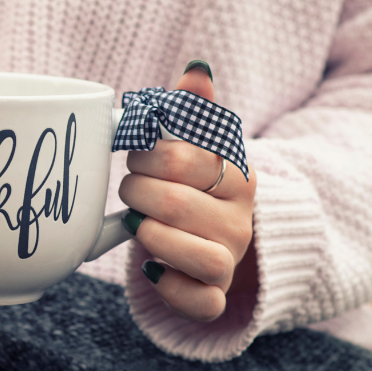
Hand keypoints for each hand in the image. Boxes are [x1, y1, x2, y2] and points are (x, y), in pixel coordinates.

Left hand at [118, 61, 257, 320]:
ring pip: (187, 251)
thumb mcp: (199, 147)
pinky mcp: (214, 297)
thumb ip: (195, 110)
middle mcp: (240, 219)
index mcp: (238, 175)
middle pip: (174, 203)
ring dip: (148, 236)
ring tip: (138, 224)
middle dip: (136, 193)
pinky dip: (166, 286)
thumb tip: (197, 69)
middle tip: (131, 189)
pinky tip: (151, 268)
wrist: (217, 243)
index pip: (179, 158)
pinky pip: (196, 301)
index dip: (143, 153)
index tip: (136, 152)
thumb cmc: (196, 188)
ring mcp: (230, 260)